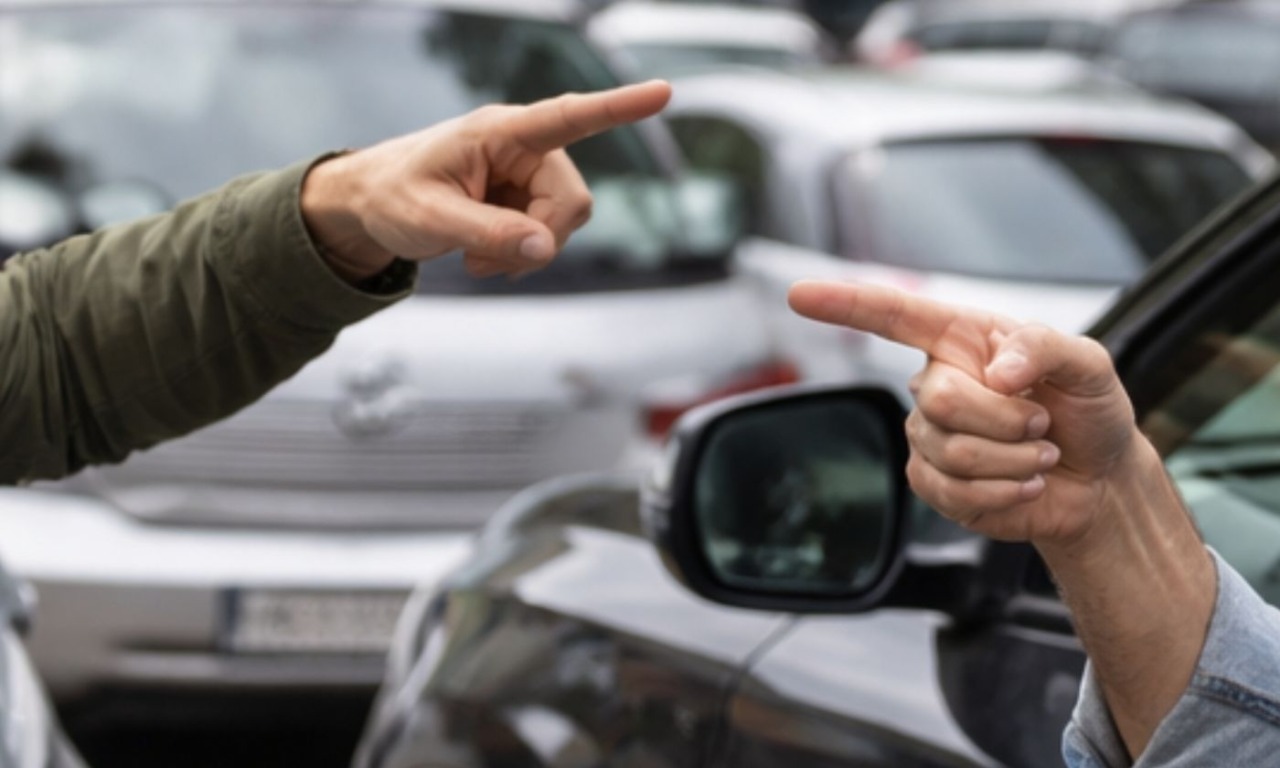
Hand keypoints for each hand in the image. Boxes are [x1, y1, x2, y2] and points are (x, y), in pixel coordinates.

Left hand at [301, 80, 672, 281]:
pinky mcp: (526, 201)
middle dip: (539, 240)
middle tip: (486, 263)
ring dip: (528, 253)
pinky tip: (485, 258)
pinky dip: (522, 257)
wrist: (371, 206)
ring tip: (478, 259)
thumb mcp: (429, 219)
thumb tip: (544, 247)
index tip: (663, 92)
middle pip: (571, 200)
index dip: (617, 107)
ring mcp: (527, 175)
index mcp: (499, 132)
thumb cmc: (392, 196)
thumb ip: (488, 233)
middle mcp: (523, 148)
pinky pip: (550, 237)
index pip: (568, 116)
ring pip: (565, 223)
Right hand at [788, 279, 1140, 547]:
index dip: (844, 304)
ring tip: (1040, 454)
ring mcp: (928, 434)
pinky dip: (1001, 493)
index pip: (892, 315)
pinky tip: (1023, 484)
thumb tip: (996, 373)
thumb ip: (1045, 348)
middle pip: (938, 399)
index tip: (799, 295)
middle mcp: (936, 382)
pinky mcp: (932, 483)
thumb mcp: (1089, 363)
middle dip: (1004, 419)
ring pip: (949, 451)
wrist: (1097, 481)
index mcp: (960, 339)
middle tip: (1041, 423)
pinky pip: (948, 491)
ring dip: (1012, 460)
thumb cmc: (1087, 410)